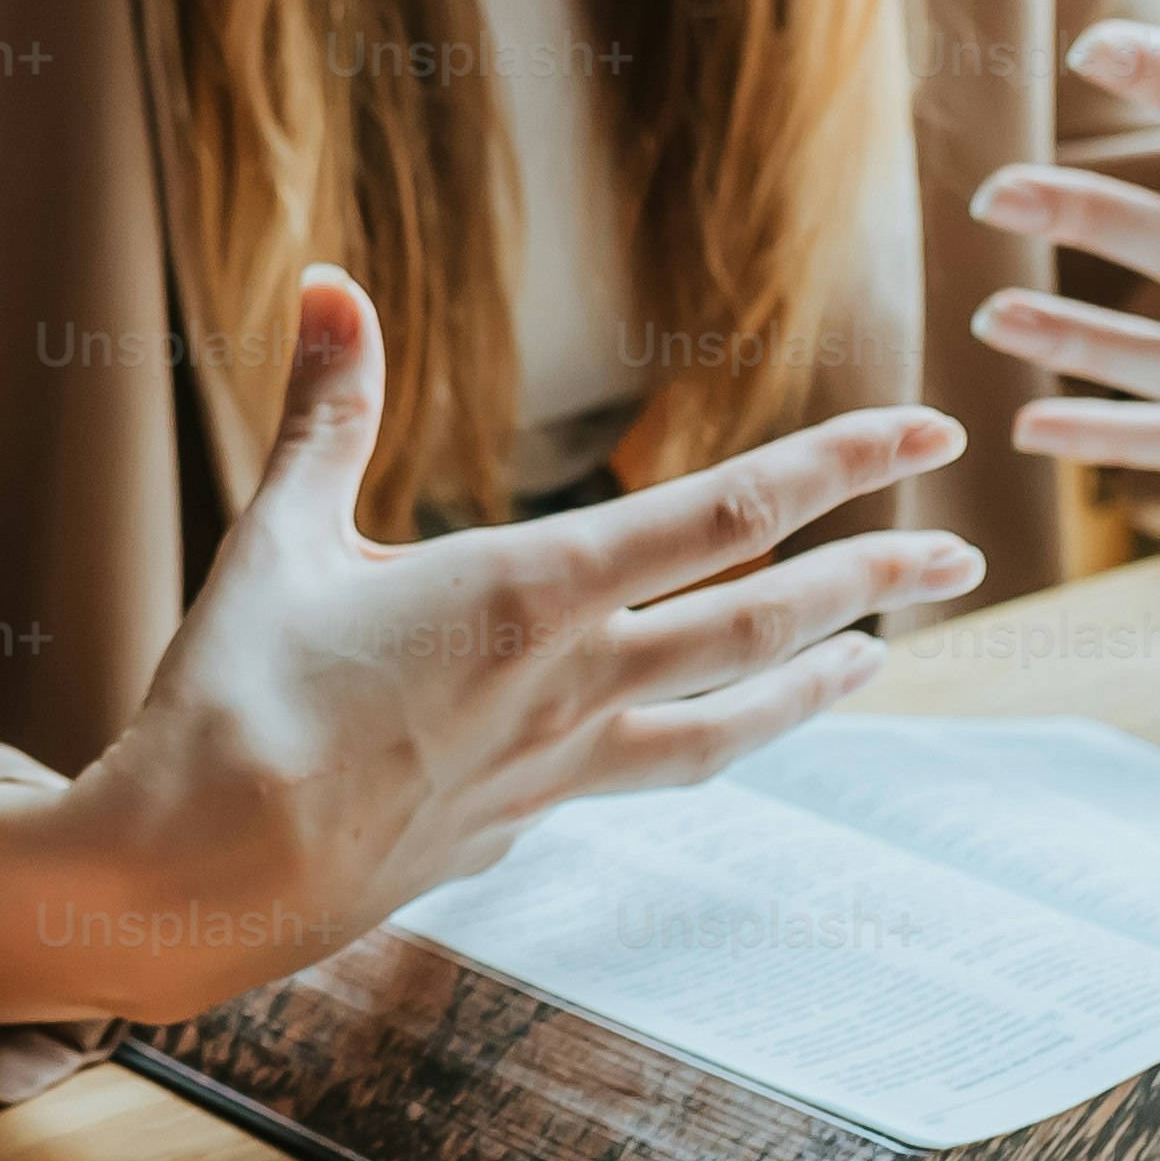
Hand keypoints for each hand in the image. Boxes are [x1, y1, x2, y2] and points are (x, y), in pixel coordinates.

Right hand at [0, 269, 979, 1026]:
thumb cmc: (230, 699)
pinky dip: (691, 744)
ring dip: (815, 685)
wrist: (196, 881)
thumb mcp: (277, 534)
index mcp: (529, 591)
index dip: (839, 465)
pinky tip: (700, 736)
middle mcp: (571, 682)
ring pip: (727, 718)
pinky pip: (640, 773)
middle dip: (875, 580)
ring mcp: (555, 767)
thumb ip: (327, 406)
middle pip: (764, 622)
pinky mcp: (519, 828)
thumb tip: (331, 279)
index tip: (926, 435)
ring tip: (877, 660)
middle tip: (963, 559)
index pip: (727, 514)